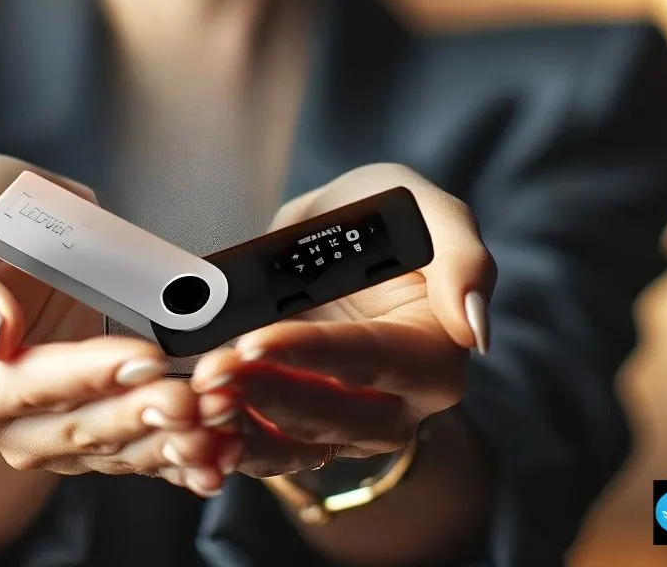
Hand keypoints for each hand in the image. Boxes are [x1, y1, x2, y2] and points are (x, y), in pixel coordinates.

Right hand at [0, 153, 240, 491]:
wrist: (12, 234)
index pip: (19, 387)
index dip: (83, 378)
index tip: (143, 358)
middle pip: (74, 429)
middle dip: (140, 416)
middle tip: (197, 397)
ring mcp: (50, 427)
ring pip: (113, 450)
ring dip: (170, 443)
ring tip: (221, 421)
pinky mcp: (97, 424)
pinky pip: (139, 452)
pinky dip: (184, 459)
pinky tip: (224, 453)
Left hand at [187, 164, 495, 477]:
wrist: (342, 236)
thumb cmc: (390, 216)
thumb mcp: (430, 211)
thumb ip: (465, 260)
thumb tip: (475, 330)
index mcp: (435, 355)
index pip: (370, 359)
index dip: (311, 354)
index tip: (253, 340)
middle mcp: (400, 406)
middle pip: (331, 415)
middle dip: (265, 394)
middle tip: (208, 374)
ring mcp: (351, 429)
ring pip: (297, 444)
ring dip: (240, 429)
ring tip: (193, 399)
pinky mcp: (307, 436)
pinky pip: (270, 455)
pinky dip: (227, 446)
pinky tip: (191, 427)